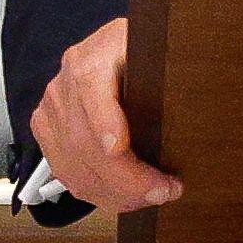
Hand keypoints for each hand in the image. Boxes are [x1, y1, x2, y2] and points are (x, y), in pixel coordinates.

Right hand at [27, 16, 181, 211]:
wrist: (113, 47)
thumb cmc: (141, 50)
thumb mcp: (156, 49)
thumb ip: (165, 71)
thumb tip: (195, 98)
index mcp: (91, 60)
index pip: (92, 94)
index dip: (105, 125)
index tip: (121, 149)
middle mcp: (64, 85)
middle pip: (84, 142)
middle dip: (126, 177)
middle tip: (164, 190)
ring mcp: (51, 111)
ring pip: (74, 167)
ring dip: (115, 193)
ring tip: (150, 195)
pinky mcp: (47, 131)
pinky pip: (66, 173)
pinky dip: (98, 192)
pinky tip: (124, 195)